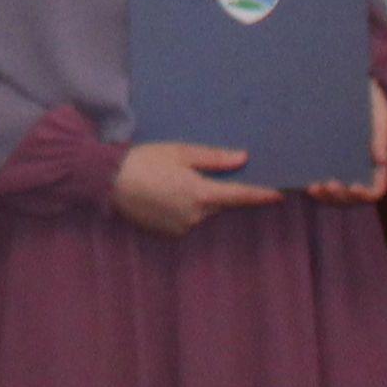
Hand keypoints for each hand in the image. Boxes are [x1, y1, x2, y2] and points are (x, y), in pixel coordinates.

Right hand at [111, 141, 282, 237]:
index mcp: (201, 193)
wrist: (107, 182)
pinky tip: (160, 195)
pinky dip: (180, 209)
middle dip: (212, 190)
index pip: (240, 195)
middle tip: (190, 173)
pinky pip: (185, 220)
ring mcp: (183, 227)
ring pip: (200, 211)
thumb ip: (213, 158)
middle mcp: (197, 215)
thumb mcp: (178, 152)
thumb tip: (243, 158)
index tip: (279, 193)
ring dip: (194, 199)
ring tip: (167, 182)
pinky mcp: (170, 234)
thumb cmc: (143, 160)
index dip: (260, 194)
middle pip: (218, 203)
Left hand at [307, 80, 386, 205]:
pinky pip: (313, 175)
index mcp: (372, 162)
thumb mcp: (378, 111)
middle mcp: (353, 166)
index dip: (365, 194)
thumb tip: (380, 160)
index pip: (373, 188)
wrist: (340, 76)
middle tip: (324, 186)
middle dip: (338, 197)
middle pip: (349, 196)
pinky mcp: (316, 154)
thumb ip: (380, 134)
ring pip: (331, 191)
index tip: (353, 187)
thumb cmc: (366, 95)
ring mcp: (334, 162)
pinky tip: (300, 178)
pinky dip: (308, 182)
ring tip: (312, 186)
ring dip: (323, 195)